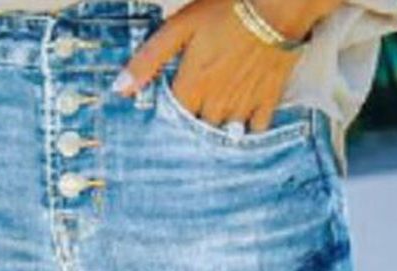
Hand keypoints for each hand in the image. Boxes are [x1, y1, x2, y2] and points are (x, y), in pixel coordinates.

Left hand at [114, 0, 318, 132]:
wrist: (276, 3)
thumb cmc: (225, 8)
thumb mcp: (179, 27)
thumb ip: (149, 59)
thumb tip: (119, 89)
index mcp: (191, 88)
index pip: (172, 120)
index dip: (170, 115)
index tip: (171, 108)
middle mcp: (215, 104)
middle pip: (198, 128)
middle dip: (195, 122)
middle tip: (197, 108)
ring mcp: (243, 105)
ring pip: (225, 132)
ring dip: (219, 127)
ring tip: (218, 113)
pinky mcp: (268, 100)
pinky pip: (256, 129)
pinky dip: (249, 127)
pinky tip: (244, 116)